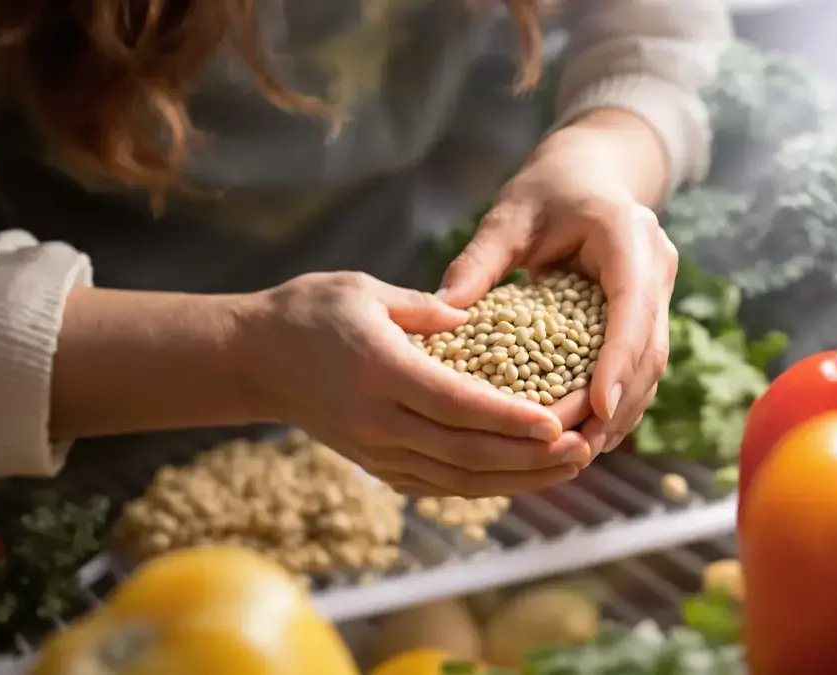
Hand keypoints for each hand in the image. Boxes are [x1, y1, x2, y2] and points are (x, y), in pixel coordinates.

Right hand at [242, 271, 592, 495]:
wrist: (253, 361)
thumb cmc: (309, 314)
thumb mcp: (364, 290)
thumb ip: (424, 307)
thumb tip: (471, 316)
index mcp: (381, 372)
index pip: (457, 405)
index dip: (510, 419)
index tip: (557, 422)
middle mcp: (379, 421)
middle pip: (467, 452)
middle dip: (530, 458)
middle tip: (584, 449)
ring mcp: (376, 450)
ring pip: (457, 479)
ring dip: (516, 479)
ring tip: (567, 468)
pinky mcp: (376, 464)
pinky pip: (438, 484)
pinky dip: (482, 484)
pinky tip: (520, 476)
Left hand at [436, 116, 677, 453]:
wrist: (589, 172)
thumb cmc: (545, 191)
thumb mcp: (507, 218)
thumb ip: (479, 261)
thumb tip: (443, 312)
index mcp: (626, 237)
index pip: (632, 308)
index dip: (616, 362)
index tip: (597, 408)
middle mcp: (655, 268)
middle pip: (647, 350)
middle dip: (614, 403)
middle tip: (572, 447)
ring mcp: (659, 293)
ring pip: (650, 367)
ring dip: (620, 414)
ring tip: (577, 455)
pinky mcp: (650, 314)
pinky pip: (639, 367)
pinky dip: (616, 403)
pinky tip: (584, 436)